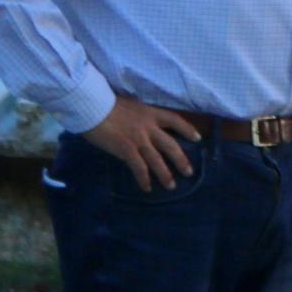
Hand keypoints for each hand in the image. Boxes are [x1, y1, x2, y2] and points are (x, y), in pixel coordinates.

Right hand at [85, 95, 200, 191]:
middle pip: (170, 145)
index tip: (197, 138)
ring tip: (171, 186)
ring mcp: (139, 139)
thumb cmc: (108, 104)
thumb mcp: (132, 106)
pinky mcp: (126, 149)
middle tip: (188, 172)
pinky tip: (147, 187)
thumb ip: (141, 116)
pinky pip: (139, 168)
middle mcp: (149, 127)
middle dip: (181, 160)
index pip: (175, 120)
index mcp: (151, 113)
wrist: (94, 106)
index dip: (187, 129)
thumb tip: (143, 124)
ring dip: (165, 174)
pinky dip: (144, 179)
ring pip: (157, 160)